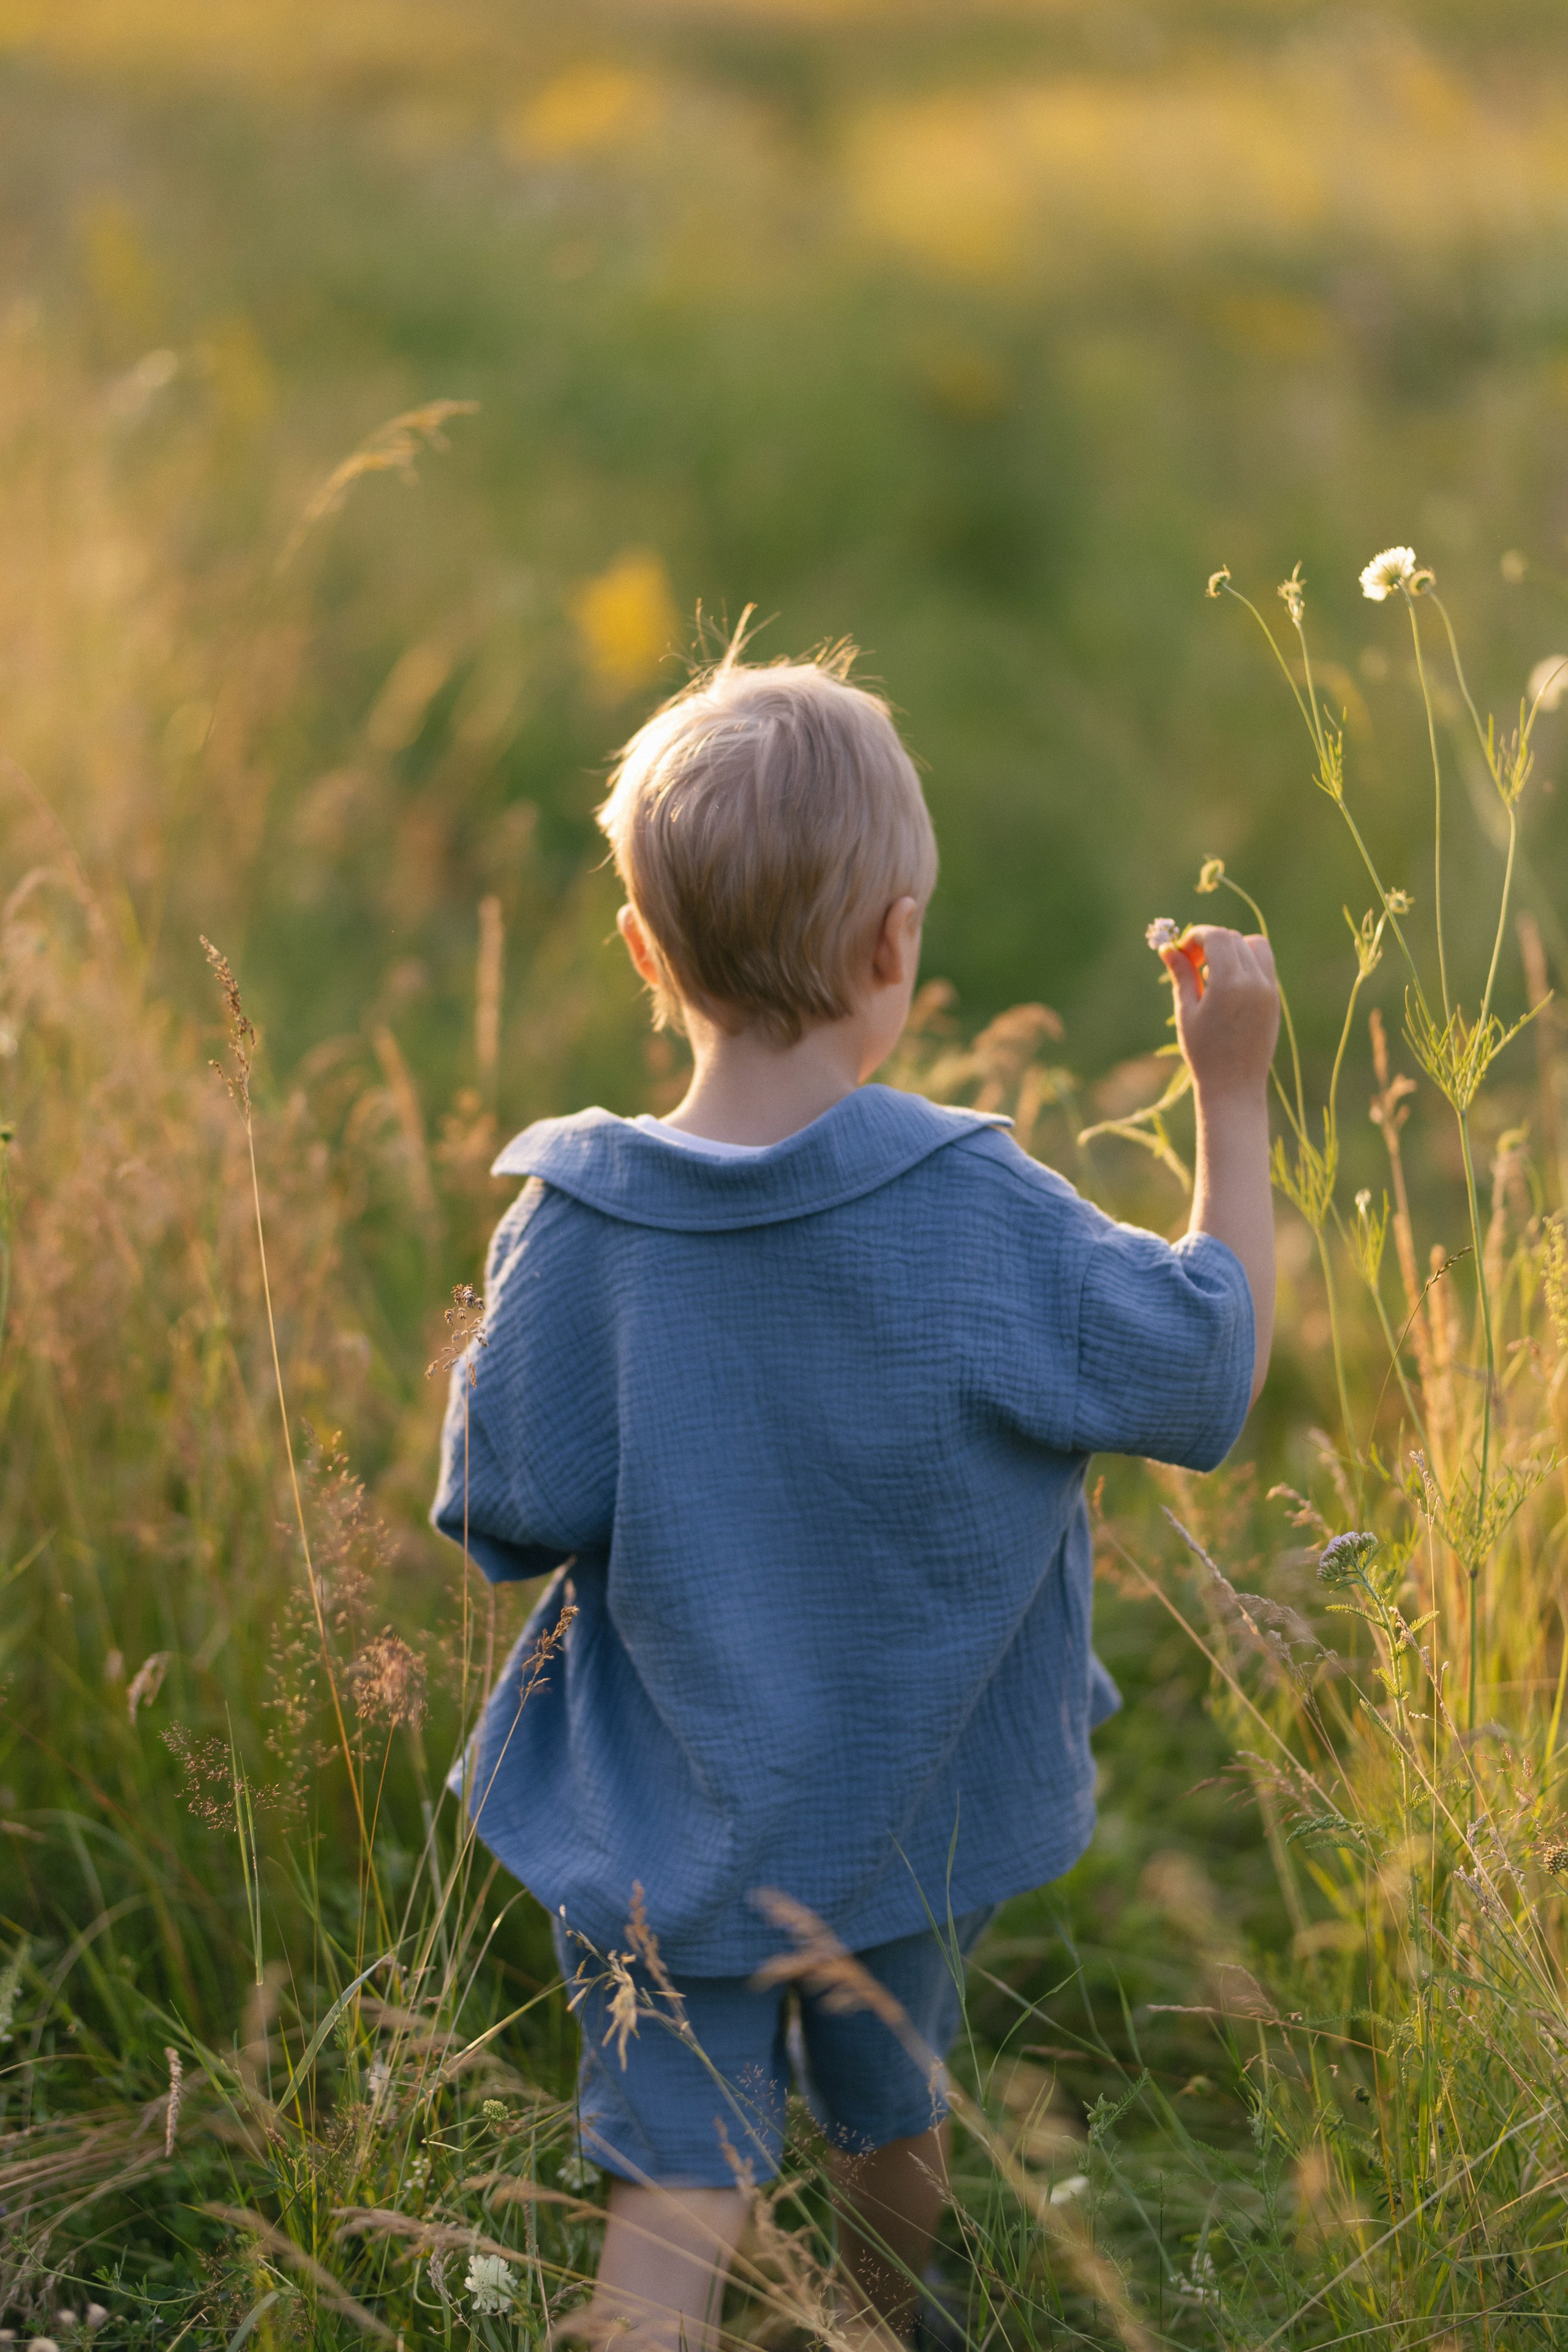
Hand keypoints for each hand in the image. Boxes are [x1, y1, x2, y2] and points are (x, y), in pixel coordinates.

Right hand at [1163, 926, 1278, 1099]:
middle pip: (1234, 939)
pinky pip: (1264, 965)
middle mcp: (1254, 982)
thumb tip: (1168, 949)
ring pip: (1255, 946)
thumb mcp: (1187, 1011)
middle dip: (1211, 943)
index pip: (1217, 936)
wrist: (1234, 1086)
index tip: (1183, 951)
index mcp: (1229, 983)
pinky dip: (1247, 962)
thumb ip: (1182, 975)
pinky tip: (1228, 985)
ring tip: (1214, 972)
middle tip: (1193, 963)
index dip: (1197, 936)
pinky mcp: (1275, 999)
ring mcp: (1269, 989)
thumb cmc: (1204, 1053)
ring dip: (1233, 948)